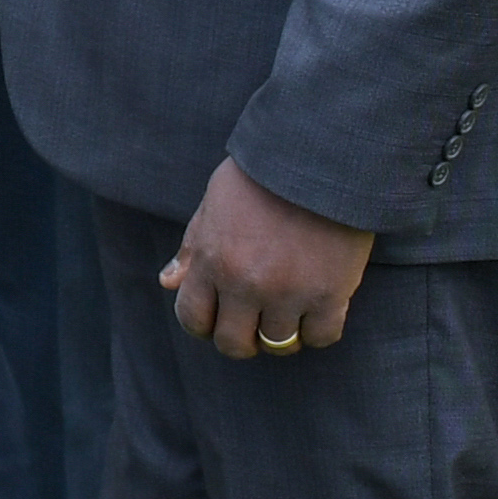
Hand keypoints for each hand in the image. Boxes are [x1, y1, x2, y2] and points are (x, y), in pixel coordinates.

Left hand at [163, 161, 366, 358]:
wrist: (321, 153)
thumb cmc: (263, 174)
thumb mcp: (215, 203)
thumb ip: (193, 247)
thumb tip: (167, 283)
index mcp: (212, 260)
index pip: (193, 319)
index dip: (204, 324)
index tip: (219, 316)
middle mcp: (246, 282)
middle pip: (233, 343)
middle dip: (241, 339)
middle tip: (255, 323)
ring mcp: (288, 292)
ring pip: (278, 345)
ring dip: (281, 334)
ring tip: (289, 313)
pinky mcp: (330, 293)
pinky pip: (321, 337)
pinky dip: (318, 330)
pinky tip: (318, 310)